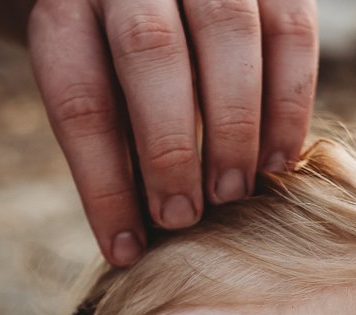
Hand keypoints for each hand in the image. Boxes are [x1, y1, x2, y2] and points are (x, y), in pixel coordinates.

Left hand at [25, 0, 319, 264]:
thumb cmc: (117, 64)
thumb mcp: (97, 92)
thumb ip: (116, 145)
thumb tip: (136, 244)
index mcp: (66, 8)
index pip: (80, 99)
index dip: (103, 185)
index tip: (126, 250)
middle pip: (150, 50)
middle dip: (170, 145)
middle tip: (186, 217)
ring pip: (225, 29)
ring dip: (236, 123)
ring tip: (233, 193)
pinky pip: (289, 27)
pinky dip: (289, 100)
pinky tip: (280, 161)